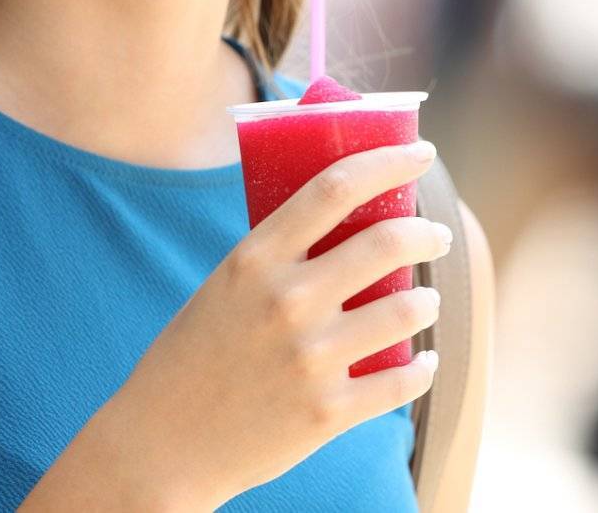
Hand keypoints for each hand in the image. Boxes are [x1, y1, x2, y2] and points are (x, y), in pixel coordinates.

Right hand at [88, 139, 452, 506]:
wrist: (163, 444)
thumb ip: (279, 253)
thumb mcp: (225, 285)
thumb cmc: (195, 354)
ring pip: (406, 310)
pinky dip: (423, 368)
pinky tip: (424, 361)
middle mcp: (286, 302)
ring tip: (425, 300)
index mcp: (255, 259)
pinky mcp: (327, 413)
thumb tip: (346, 214)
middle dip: (425, 232)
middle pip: (386, 242)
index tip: (421, 153)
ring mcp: (310, 359)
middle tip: (434, 234)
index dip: (389, 161)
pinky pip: (402, 379)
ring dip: (427, 300)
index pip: (336, 187)